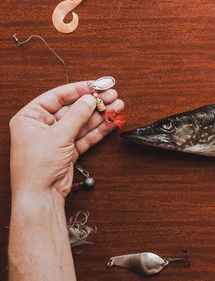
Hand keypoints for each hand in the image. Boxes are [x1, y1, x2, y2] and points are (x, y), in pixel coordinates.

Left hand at [9, 81, 123, 197]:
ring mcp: (57, 138)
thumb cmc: (36, 167)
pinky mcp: (68, 150)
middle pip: (72, 109)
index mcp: (30, 117)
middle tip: (111, 95)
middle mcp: (42, 126)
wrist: (40, 195)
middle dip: (93, 103)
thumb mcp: (57, 136)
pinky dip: (99, 129)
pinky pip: (85, 135)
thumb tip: (89, 99)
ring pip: (82, 122)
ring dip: (100, 115)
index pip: (57, 96)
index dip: (78, 90)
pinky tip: (112, 122)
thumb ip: (76, 116)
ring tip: (118, 106)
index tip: (96, 85)